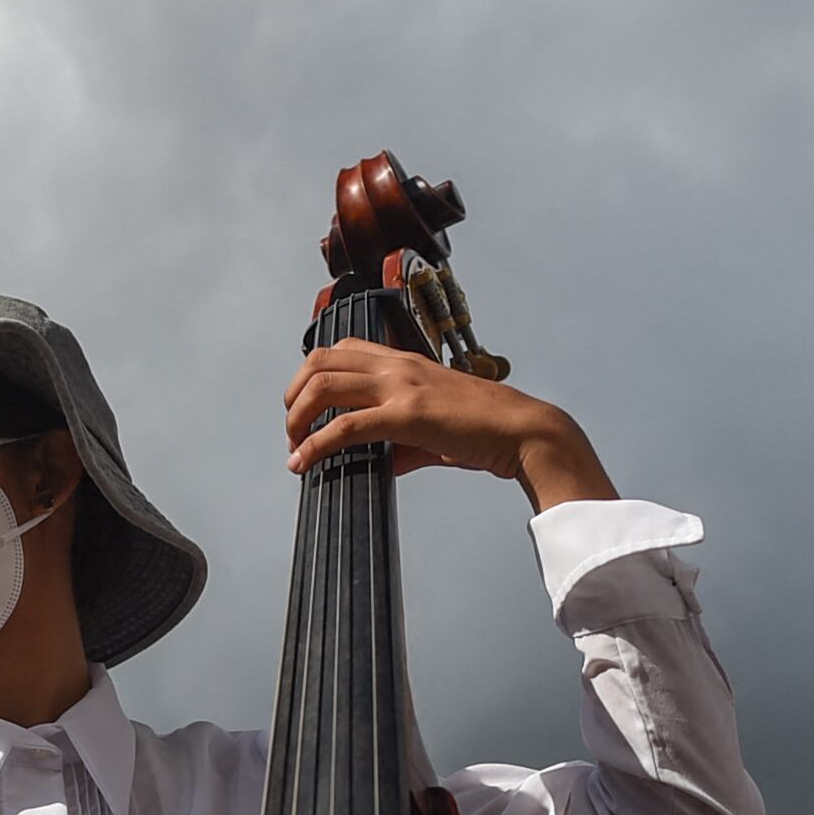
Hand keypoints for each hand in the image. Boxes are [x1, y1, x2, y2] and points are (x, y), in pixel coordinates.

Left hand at [282, 339, 613, 506]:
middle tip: (292, 431)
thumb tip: (378, 463)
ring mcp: (401, 386)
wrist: (521, 431)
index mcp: (402, 362)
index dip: (310, 378)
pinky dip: (316, 445)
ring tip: (295, 447)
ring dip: (297, 418)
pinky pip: (346, 425)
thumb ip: (399, 443)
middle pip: (319, 362)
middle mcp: (397, 365)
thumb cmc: (483, 429)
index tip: (306, 412)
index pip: (339, 351)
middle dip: (293, 397)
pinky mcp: (408, 414)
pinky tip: (305, 462)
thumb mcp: (431, 431)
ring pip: (324, 386)